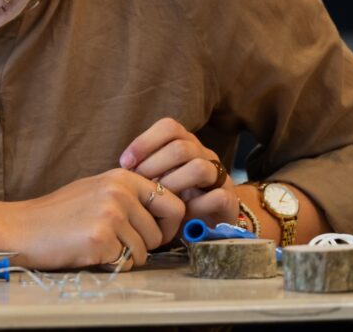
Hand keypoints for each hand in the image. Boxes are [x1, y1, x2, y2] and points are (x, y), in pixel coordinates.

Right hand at [2, 168, 184, 270]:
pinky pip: (126, 262)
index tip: (156, 232)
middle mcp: (120, 192)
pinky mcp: (101, 239)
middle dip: (145, 244)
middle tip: (120, 242)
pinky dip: (111, 263)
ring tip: (98, 244)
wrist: (22, 227)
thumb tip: (164, 210)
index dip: (169, 224)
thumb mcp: (96, 189)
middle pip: (160, 232)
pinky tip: (89, 251)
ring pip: (144, 251)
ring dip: (126, 256)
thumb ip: (128, 194)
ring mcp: (111, 215)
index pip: (171, 202)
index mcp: (121, 177)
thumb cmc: (58, 213)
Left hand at [119, 117, 236, 229]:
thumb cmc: (175, 198)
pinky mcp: (230, 201)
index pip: (169, 127)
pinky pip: (217, 197)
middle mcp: (204, 154)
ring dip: (173, 183)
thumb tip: (122, 168)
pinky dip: (196, 206)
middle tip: (140, 183)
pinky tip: (183, 214)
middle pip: (181, 146)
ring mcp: (220, 176)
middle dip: (154, 165)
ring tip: (160, 198)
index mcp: (185, 143)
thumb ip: (143, 170)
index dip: (144, 142)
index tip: (125, 163)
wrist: (209, 225)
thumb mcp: (157, 180)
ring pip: (200, 168)